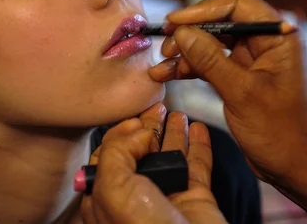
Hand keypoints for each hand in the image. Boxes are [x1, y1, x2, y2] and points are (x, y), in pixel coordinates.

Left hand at [80, 104, 226, 223]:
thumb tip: (141, 133)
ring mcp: (167, 198)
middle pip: (141, 151)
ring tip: (177, 112)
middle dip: (148, 127)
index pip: (109, 155)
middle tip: (156, 105)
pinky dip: (199, 146)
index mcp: (107, 198)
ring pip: (170, 156)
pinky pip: (198, 167)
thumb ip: (117, 151)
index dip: (121, 133)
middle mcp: (135, 197)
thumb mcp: (113, 187)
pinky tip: (198, 129)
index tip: (134, 118)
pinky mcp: (195, 201)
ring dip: (174, 132)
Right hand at [149, 0, 306, 183]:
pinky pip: (209, 62)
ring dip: (185, 52)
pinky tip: (166, 75)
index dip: (202, 9)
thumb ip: (210, 60)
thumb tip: (181, 32)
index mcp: (277, 36)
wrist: (295, 168)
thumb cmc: (281, 132)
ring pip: (210, 42)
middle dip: (189, 33)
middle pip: (219, 21)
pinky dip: (189, 67)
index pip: (236, 4)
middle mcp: (265, 41)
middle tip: (164, 46)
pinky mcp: (239, 76)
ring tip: (161, 65)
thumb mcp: (242, 93)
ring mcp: (251, 58)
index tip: (173, 22)